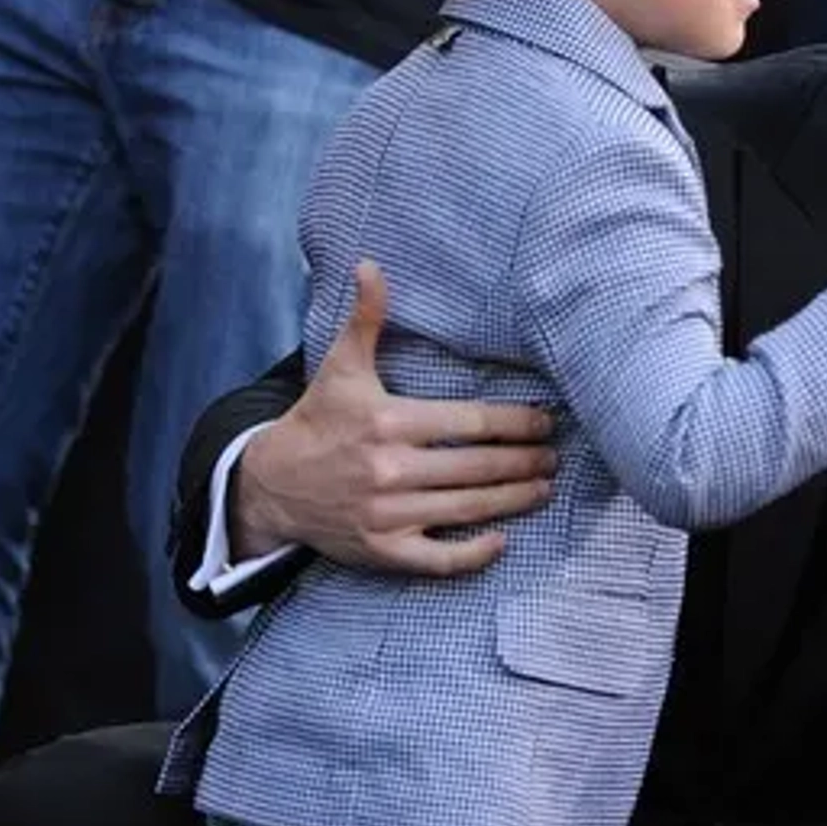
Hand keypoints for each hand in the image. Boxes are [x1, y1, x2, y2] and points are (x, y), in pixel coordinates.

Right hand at [234, 260, 558, 574]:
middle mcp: (391, 470)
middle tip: (555, 456)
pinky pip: (436, 560)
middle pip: (478, 468)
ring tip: (544, 488)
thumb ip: (366, 318)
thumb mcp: (341, 366)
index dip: (516, 424)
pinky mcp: (381, 550)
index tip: (546, 421)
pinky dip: (472, 555)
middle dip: (524, 462)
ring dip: (513, 500)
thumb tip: (371, 265)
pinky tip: (501, 542)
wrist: (270, 484)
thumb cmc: (318, 420)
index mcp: (390, 422)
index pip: (471, 424)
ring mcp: (387, 514)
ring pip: (466, 509)